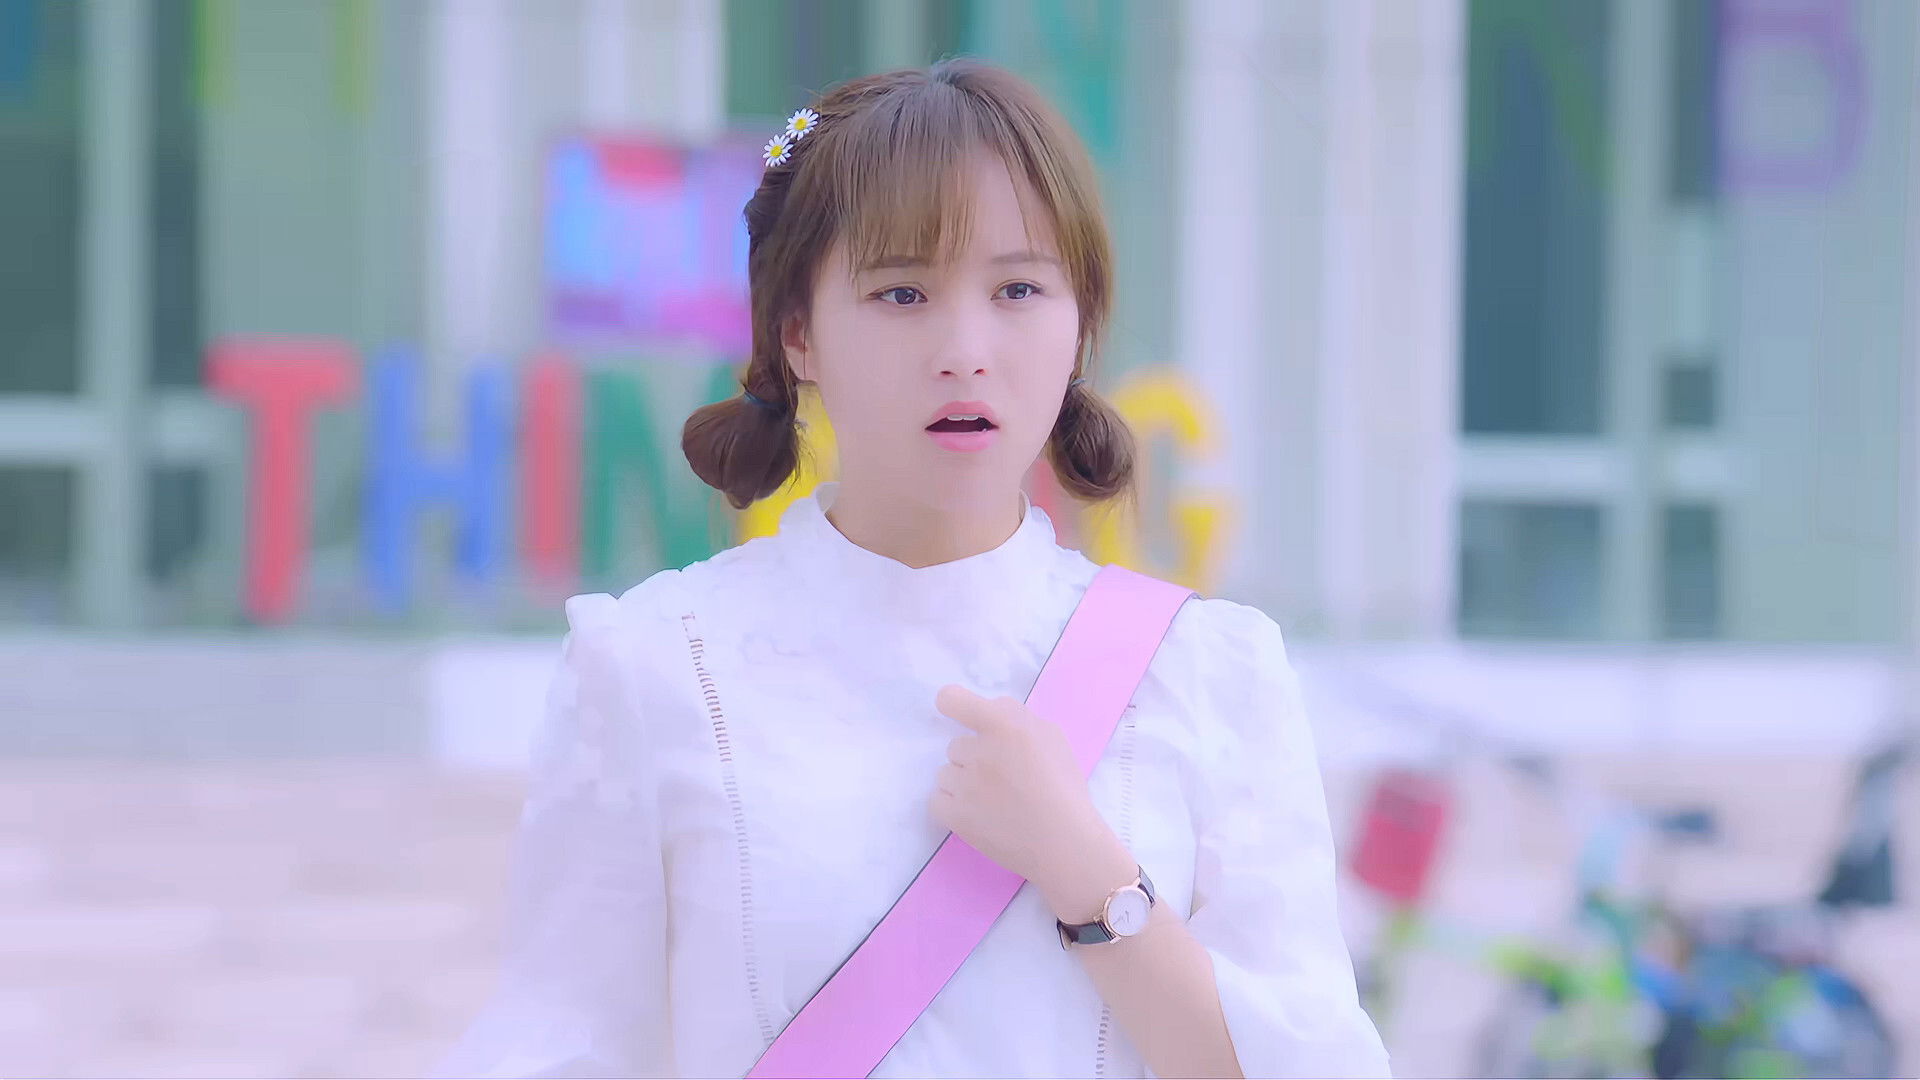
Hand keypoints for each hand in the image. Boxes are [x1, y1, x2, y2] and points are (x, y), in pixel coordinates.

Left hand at [928, 683, 1116, 887]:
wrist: (1064, 842)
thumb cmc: (1064, 789)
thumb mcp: (1052, 738)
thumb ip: (1018, 719)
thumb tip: (991, 713)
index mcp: (1005, 726)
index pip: (954, 701)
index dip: (952, 704)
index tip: (954, 711)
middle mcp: (980, 751)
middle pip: (956, 746)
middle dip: (974, 759)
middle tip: (1001, 779)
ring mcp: (964, 785)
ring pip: (945, 774)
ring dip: (962, 784)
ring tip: (991, 803)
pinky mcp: (954, 815)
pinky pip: (936, 800)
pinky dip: (952, 807)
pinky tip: (977, 816)